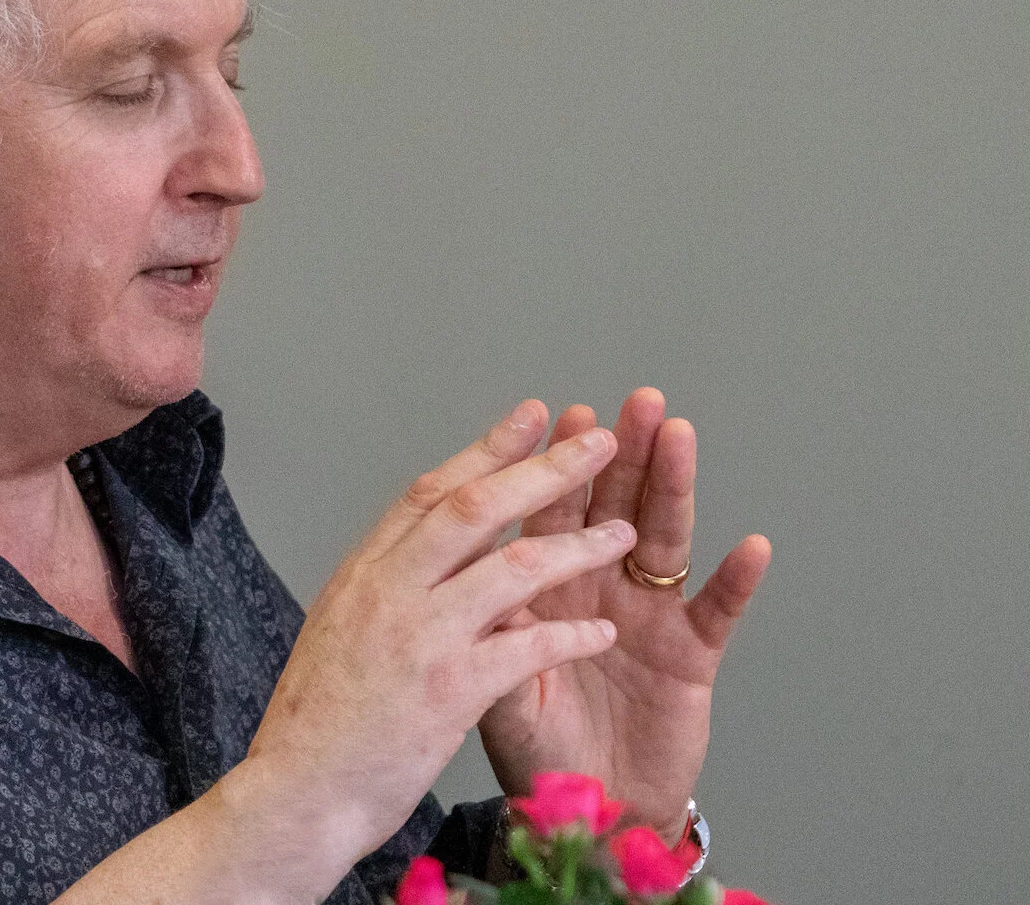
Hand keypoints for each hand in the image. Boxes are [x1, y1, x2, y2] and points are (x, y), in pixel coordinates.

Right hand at [232, 403, 641, 897]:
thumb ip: (383, 590)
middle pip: (474, 508)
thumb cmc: (316, 724)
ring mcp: (417, 638)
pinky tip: (602, 634)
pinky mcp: (447, 692)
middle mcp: (387, 591)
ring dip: (576, 546)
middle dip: (545, 469)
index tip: (534, 417)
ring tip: (623, 533)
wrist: (293, 793)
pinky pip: (525, 648)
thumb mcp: (337, 630)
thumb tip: (423, 557)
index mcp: (362, 573)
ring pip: (511, 567)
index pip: (431, 492)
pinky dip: (569, 635)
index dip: (488, 450)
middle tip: (601, 441)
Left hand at [477, 389, 772, 841]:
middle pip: (614, 506)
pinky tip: (750, 548)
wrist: (584, 810)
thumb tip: (461, 576)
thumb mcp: (491, 690)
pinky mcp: (691, 656)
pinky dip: (736, 583)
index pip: (548, 512)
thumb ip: (484, 633)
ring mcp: (648, 615)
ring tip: (679, 437)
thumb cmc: (535, 747)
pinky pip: (717, 613)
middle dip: (623, 452)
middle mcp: (598, 586)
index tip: (559, 413)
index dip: (554, 465)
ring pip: (663, 539)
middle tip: (636, 402)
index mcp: (543, 586)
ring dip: (673, 487)